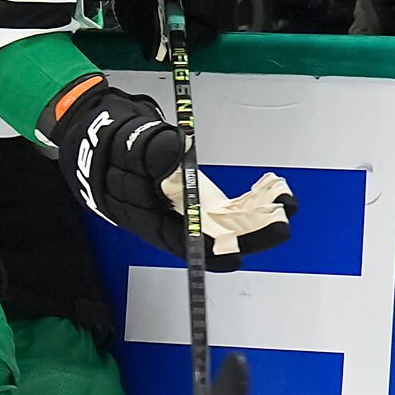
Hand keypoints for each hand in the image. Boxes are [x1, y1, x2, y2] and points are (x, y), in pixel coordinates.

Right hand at [40, 74, 292, 266]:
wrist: (109, 141)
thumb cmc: (114, 147)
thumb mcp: (125, 145)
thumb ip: (149, 152)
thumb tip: (176, 153)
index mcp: (146, 217)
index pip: (179, 240)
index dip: (208, 250)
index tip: (235, 252)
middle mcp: (172, 222)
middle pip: (213, 237)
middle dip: (249, 234)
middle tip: (279, 223)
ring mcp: (190, 214)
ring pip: (230, 224)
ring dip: (260, 215)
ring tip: (284, 198)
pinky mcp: (202, 203)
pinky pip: (234, 210)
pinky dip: (255, 201)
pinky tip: (274, 187)